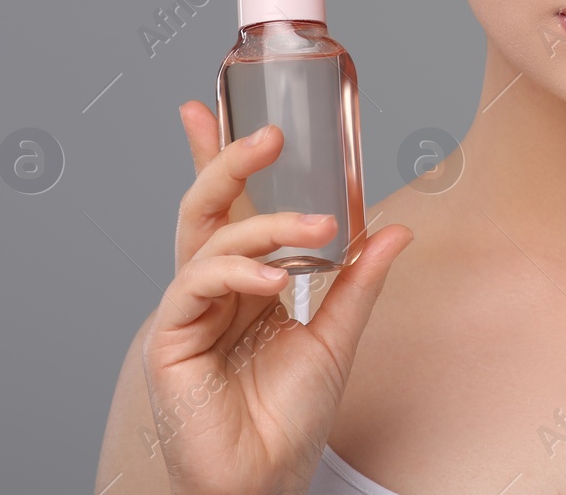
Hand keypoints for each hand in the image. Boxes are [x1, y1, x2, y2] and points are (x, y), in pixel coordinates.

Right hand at [140, 101, 412, 494]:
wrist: (266, 479)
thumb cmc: (289, 417)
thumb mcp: (336, 335)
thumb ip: (357, 281)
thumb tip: (395, 229)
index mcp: (243, 281)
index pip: (226, 207)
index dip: (214, 158)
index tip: (204, 108)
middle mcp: (211, 288)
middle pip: (205, 207)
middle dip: (227, 162)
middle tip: (268, 137)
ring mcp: (187, 311)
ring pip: (208, 237)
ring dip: (264, 224)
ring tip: (316, 230)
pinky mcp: (170, 338)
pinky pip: (195, 284)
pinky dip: (235, 271)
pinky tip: (271, 281)